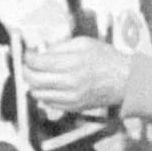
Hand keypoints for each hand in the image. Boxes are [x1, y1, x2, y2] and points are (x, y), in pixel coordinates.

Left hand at [22, 36, 137, 117]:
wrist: (125, 81)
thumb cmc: (106, 59)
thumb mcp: (84, 43)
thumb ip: (60, 46)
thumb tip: (40, 52)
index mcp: (72, 63)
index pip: (37, 62)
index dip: (28, 57)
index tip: (28, 53)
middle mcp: (69, 82)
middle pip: (33, 79)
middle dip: (26, 70)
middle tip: (29, 65)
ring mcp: (70, 98)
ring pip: (37, 93)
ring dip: (34, 83)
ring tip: (41, 75)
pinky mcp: (72, 108)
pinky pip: (48, 103)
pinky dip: (45, 94)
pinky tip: (52, 85)